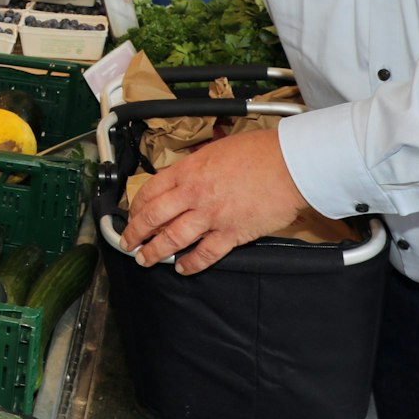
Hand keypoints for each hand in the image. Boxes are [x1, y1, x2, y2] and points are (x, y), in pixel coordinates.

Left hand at [117, 129, 314, 274]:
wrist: (291, 164)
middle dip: (135, 233)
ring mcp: (211, 216)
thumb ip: (197, 166)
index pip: (150, 191)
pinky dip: (191, 264)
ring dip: (155, 252)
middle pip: (154, 218)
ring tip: (145, 259)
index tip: (132, 215)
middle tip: (127, 242)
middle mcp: (194, 194)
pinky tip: (182, 268)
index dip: (136, 207)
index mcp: (188, 171)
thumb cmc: (260, 152)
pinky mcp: (232, 234)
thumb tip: (188, 175)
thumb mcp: (217, 149)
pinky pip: (205, 254)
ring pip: (172, 239)